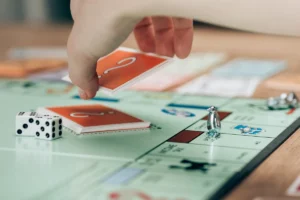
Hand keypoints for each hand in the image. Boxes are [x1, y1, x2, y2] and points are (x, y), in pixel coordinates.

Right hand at [67, 0, 192, 99]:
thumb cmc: (105, 15)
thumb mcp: (82, 50)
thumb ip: (80, 72)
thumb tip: (85, 92)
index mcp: (91, 2)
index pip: (96, 23)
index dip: (103, 44)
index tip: (114, 64)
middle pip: (128, 19)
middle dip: (138, 43)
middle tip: (145, 59)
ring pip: (154, 15)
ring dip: (162, 41)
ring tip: (166, 57)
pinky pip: (177, 14)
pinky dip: (180, 35)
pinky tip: (181, 53)